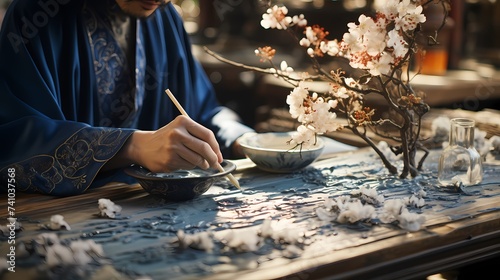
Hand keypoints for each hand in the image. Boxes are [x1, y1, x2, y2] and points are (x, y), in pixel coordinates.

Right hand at [108, 116, 222, 171]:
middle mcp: (177, 132)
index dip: (216, 147)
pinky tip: (181, 161)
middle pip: (204, 148)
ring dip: (201, 164)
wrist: (144, 146)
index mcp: (183, 121)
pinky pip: (188, 166)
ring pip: (197, 159)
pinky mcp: (169, 159)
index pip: (207, 135)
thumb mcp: (181, 130)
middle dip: (213, 158)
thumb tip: (218, 156)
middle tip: (215, 164)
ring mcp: (173, 146)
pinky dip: (189, 166)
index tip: (219, 156)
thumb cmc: (168, 138)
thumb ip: (199, 138)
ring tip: (197, 162)